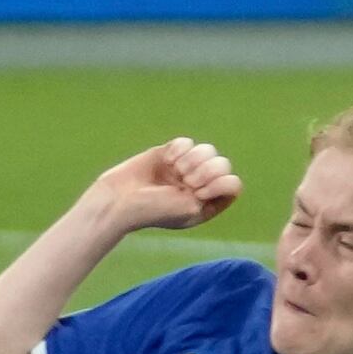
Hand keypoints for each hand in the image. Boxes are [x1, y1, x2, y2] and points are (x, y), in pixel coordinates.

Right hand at [81, 137, 240, 237]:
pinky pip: (186, 142)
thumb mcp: (192, 211)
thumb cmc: (154, 211)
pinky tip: (166, 161)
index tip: (197, 193)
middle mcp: (199, 185)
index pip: (232, 183)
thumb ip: (217, 193)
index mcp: (208, 203)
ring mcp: (184, 168)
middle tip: (186, 181)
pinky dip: (178, 149)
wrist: (120, 200)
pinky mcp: (168, 153)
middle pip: (223, 164)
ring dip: (192, 159)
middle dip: (205, 170)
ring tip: (175, 170)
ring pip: (207, 150)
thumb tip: (231, 178)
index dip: (219, 183)